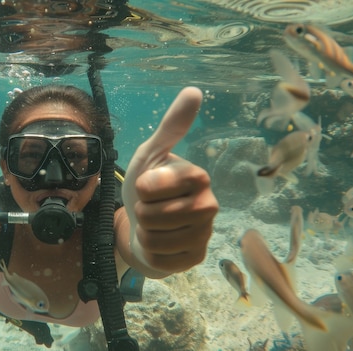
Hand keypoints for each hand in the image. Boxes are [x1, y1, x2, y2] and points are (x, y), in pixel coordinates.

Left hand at [122, 87, 217, 273]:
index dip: (143, 188)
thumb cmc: (148, 188)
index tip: (148, 186)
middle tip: (151, 207)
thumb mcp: (151, 155)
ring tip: (154, 225)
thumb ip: (171, 127)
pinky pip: (159, 259)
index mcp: (199, 178)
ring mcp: (204, 236)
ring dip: (144, 232)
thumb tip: (194, 90)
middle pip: (153, 215)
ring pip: (154, 239)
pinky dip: (150, 251)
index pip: (154, 186)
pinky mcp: (195, 260)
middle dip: (142, 212)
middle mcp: (210, 207)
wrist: (143, 226)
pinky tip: (160, 244)